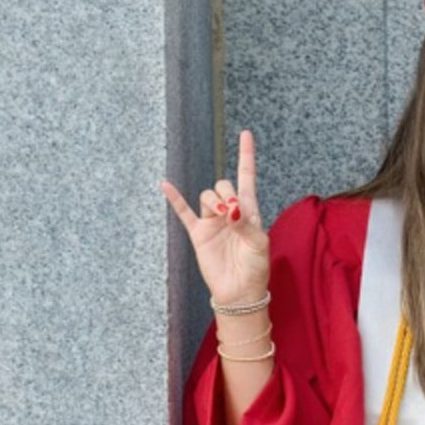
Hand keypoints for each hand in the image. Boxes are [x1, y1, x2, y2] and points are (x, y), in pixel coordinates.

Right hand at [160, 129, 269, 307]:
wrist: (240, 291)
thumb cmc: (256, 266)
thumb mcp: (259, 243)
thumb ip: (245, 223)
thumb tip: (231, 208)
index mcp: (249, 210)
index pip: (247, 176)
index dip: (246, 155)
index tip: (245, 133)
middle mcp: (230, 212)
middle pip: (223, 185)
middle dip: (226, 192)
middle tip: (233, 212)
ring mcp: (212, 221)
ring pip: (206, 196)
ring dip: (213, 201)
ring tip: (222, 216)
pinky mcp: (198, 234)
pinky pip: (183, 212)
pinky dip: (174, 198)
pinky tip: (165, 185)